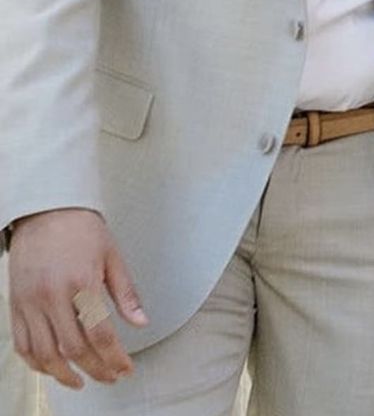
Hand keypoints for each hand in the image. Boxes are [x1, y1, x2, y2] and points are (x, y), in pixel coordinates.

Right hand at [8, 209, 147, 388]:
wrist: (47, 209)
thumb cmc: (81, 228)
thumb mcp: (113, 256)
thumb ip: (126, 293)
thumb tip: (140, 321)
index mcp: (82, 282)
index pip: (99, 333)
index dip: (114, 357)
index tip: (125, 368)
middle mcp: (52, 296)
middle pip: (73, 349)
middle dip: (95, 369)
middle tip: (110, 376)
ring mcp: (30, 302)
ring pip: (44, 354)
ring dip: (63, 375)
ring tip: (81, 380)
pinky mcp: (15, 305)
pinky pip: (22, 345)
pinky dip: (37, 363)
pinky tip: (52, 367)